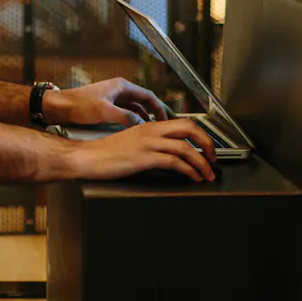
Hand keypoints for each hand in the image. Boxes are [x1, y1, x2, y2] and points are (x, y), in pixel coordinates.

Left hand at [42, 78, 173, 127]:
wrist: (58, 107)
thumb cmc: (78, 105)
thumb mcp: (104, 111)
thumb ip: (125, 117)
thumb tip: (142, 124)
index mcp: (121, 86)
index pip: (148, 96)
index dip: (160, 108)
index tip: (167, 119)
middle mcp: (119, 91)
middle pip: (144, 102)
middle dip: (155, 114)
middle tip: (165, 126)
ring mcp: (113, 99)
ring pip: (136, 109)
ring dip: (144, 119)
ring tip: (153, 131)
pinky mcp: (107, 108)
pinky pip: (126, 114)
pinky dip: (134, 121)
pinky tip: (136, 131)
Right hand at [65, 119, 217, 181]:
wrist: (88, 157)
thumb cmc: (106, 153)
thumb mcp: (132, 141)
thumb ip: (150, 142)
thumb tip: (168, 153)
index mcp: (150, 126)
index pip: (183, 123)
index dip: (200, 135)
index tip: (207, 149)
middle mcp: (151, 131)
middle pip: (189, 129)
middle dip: (207, 144)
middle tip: (213, 159)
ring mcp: (148, 143)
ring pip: (185, 147)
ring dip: (201, 162)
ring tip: (207, 174)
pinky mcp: (144, 157)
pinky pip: (174, 162)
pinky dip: (188, 170)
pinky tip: (192, 177)